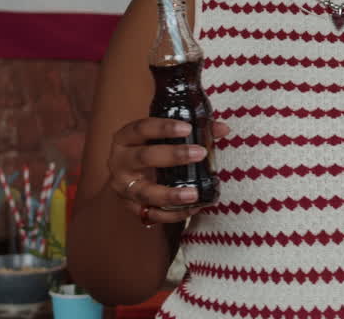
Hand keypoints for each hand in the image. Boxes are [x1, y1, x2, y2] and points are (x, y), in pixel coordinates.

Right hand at [107, 117, 229, 226]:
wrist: (128, 175)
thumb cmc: (150, 149)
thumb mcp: (163, 137)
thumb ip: (192, 131)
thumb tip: (223, 129)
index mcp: (126, 138)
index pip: (142, 128)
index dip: (163, 128)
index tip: (187, 128)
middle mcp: (120, 162)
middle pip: (144, 157)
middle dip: (173, 156)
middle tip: (200, 154)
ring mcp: (124, 187)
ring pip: (145, 192)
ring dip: (171, 194)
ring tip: (195, 194)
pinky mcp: (131, 208)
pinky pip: (152, 214)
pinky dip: (173, 214)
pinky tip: (193, 208)